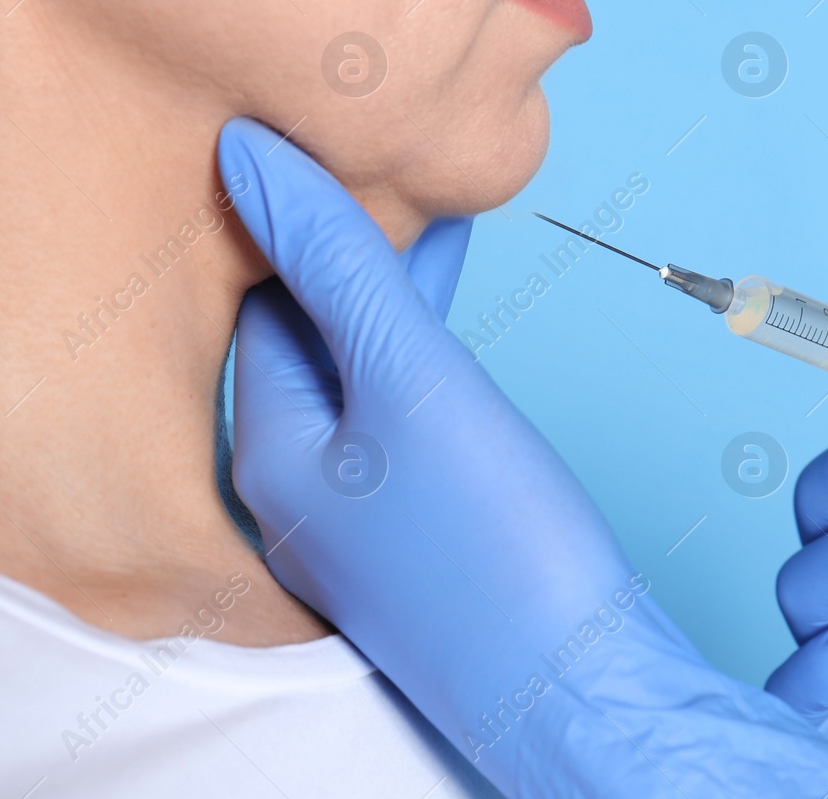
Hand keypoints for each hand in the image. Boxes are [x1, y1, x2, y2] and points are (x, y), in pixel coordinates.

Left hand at [218, 117, 827, 798]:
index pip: (261, 298)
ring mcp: (351, 519)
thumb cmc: (495, 541)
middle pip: (306, 336)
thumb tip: (248, 157)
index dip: (298, 215)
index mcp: (268, 450)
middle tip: (391, 166)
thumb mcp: (413, 379)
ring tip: (437, 223)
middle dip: (348, 254)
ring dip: (391, 302)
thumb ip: (337, 265)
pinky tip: (457, 328)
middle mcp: (292, 490)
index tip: (333, 142)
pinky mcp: (409, 538)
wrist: (579, 685)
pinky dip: (421, 361)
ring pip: (357, 377)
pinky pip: (396, 422)